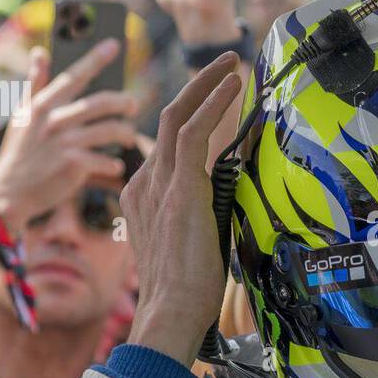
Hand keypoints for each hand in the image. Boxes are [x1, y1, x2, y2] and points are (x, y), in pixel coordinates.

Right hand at [0, 42, 140, 231]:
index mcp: (42, 105)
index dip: (95, 58)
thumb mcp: (22, 115)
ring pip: (108, 130)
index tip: (114, 44)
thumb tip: (40, 52)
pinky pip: (104, 160)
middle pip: (100, 103)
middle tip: (133, 104)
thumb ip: (35, 84)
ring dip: (125, 132)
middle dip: (123, 101)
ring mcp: (63, 143)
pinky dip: (114, 163)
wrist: (10, 192)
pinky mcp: (72, 166)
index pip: (73, 76)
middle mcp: (53, 121)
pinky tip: (116, 165)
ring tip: (129, 136)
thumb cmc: (20, 150)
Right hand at [124, 53, 242, 365]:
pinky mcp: (180, 187)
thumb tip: (229, 204)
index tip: (219, 101)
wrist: (171, 313)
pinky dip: (213, 102)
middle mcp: (145, 183)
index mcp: (144, 197)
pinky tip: (234, 83)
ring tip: (234, 63)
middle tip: (227, 65)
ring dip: (208, 85)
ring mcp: (159, 183)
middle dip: (198, 88)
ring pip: (178, 115)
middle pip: (168, 119)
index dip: (194, 118)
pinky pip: (192, 130)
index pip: (167, 146)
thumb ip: (202, 216)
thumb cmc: (187, 292)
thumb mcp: (193, 242)